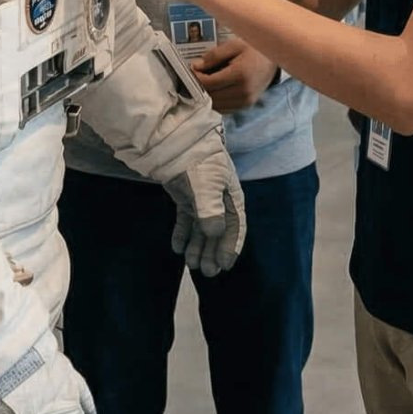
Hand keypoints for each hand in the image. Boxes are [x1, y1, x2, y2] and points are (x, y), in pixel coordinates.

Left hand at [163, 142, 247, 276]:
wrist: (176, 141)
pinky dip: (181, 233)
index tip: (225, 266)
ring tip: (191, 264)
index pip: (236, 226)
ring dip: (197, 246)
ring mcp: (200, 198)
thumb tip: (215, 233)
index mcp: (231, 196)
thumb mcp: (208, 186)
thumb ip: (211, 212)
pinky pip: (185, 220)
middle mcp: (218, 199)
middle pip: (218, 231)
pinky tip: (176, 247)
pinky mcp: (184, 196)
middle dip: (213, 251)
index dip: (231, 247)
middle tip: (207, 272)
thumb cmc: (199, 162)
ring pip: (201, 228)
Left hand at [192, 35, 275, 113]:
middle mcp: (243, 92)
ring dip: (207, 96)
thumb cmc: (254, 49)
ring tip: (205, 82)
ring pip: (216, 105)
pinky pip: (224, 109)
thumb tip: (195, 67)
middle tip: (195, 76)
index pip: (208, 84)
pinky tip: (215, 90)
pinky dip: (216, 101)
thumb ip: (213, 56)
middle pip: (210, 96)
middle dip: (199, 87)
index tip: (192, 70)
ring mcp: (246, 101)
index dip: (195, 78)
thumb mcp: (233, 46)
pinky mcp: (246, 106)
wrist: (273, 60)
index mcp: (240, 75)